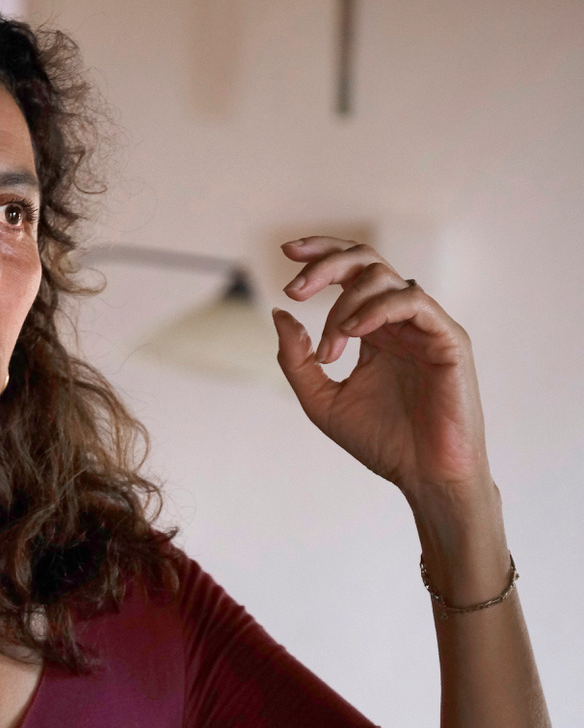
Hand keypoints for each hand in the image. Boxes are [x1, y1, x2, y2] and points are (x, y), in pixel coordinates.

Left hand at [271, 237, 491, 501]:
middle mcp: (400, 321)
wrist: (423, 476)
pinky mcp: (448, 339)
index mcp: (373, 329)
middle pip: (366, 262)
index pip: (350, 273)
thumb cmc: (380, 442)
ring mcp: (426, 327)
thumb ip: (296, 359)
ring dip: (345, 304)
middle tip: (295, 288)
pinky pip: (412, 302)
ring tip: (330, 347)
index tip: (286, 251)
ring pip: (385, 278)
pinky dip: (376, 310)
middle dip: (325, 265)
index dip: (320, 254)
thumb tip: (279, 313)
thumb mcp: (320, 399)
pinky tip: (351, 333)